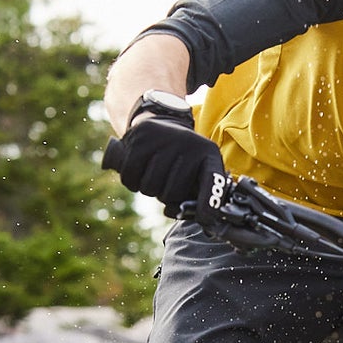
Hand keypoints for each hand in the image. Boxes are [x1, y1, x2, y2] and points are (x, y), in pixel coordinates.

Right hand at [102, 112, 226, 215]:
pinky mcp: (139, 138)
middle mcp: (189, 143)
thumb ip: (197, 196)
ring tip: (154, 174)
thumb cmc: (181, 158)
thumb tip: (192, 219)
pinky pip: (130, 177)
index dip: (208, 205)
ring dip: (149, 189)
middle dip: (166, 195)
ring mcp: (164, 139)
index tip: (205, 221)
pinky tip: (139, 172)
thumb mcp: (197, 169)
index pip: (212, 181)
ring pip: (150, 188)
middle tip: (166, 181)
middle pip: (172, 193)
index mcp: (208, 153)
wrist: (162, 122)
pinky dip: (132, 182)